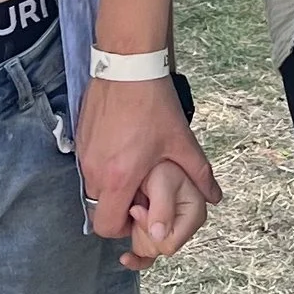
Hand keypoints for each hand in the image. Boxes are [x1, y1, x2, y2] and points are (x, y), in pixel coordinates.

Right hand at [78, 75, 219, 256]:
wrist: (128, 66)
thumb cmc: (154, 104)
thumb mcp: (181, 142)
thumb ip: (199, 175)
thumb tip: (214, 197)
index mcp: (119, 178)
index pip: (106, 226)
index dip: (124, 227)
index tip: (141, 212)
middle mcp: (94, 170)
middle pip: (97, 209)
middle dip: (118, 207)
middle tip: (140, 191)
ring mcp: (83, 154)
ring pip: (92, 187)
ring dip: (110, 186)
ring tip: (133, 166)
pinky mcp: (79, 139)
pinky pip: (87, 165)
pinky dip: (103, 166)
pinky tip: (122, 148)